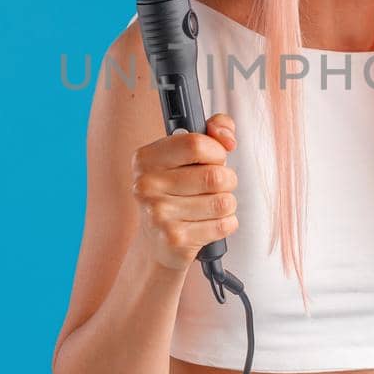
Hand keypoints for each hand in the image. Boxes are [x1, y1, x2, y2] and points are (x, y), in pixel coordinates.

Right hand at [129, 113, 238, 272]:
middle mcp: (146, 186)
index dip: (216, 151)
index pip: (196, 144)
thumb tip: (226, 137)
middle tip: (215, 186)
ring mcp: (158, 214)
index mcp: (146, 159)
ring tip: (210, 206)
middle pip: (214, 176)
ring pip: (223, 201)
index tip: (215, 158)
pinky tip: (210, 224)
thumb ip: (213, 131)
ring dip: (227, 203)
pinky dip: (227, 223)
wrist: (158, 242)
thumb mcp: (187, 156)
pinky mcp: (175, 239)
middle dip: (227, 180)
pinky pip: (224, 224)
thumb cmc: (177, 192)